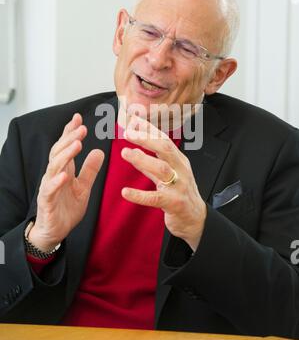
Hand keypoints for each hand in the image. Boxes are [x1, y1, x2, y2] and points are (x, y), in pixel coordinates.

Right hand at [29, 113, 103, 250]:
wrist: (55, 232)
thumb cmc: (67, 208)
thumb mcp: (84, 187)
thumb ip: (90, 170)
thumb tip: (99, 151)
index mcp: (64, 169)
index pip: (65, 146)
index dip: (70, 132)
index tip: (78, 117)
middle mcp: (54, 175)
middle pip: (59, 152)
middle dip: (70, 138)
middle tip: (82, 128)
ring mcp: (49, 187)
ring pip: (54, 166)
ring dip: (65, 154)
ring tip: (77, 144)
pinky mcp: (47, 201)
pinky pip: (50, 189)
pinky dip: (57, 181)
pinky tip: (65, 174)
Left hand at [121, 115, 206, 251]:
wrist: (196, 219)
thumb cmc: (180, 194)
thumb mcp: (169, 175)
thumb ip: (152, 162)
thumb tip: (134, 148)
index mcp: (179, 161)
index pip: (164, 140)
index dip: (150, 129)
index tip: (134, 120)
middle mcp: (181, 170)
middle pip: (165, 149)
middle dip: (147, 138)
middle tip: (128, 133)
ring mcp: (179, 186)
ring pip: (161, 169)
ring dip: (142, 160)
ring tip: (125, 153)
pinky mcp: (174, 203)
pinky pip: (155, 198)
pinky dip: (139, 195)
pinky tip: (125, 192)